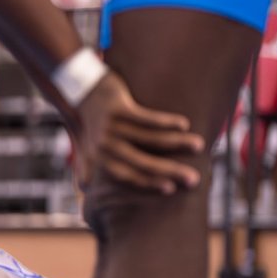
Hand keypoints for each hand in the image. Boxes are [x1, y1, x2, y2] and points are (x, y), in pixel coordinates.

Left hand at [73, 71, 202, 193]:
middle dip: (169, 171)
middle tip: (193, 178)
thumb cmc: (88, 118)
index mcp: (98, 157)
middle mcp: (103, 145)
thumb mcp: (83, 143)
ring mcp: (110, 127)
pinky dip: (166, 121)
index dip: (149, 182)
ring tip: (199, 145)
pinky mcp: (117, 108)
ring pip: (149, 138)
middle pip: (141, 162)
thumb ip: (86, 164)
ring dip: (177, 142)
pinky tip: (184, 124)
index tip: (171, 189)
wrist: (78, 88)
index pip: (127, 175)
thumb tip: (82, 189)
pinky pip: (146, 118)